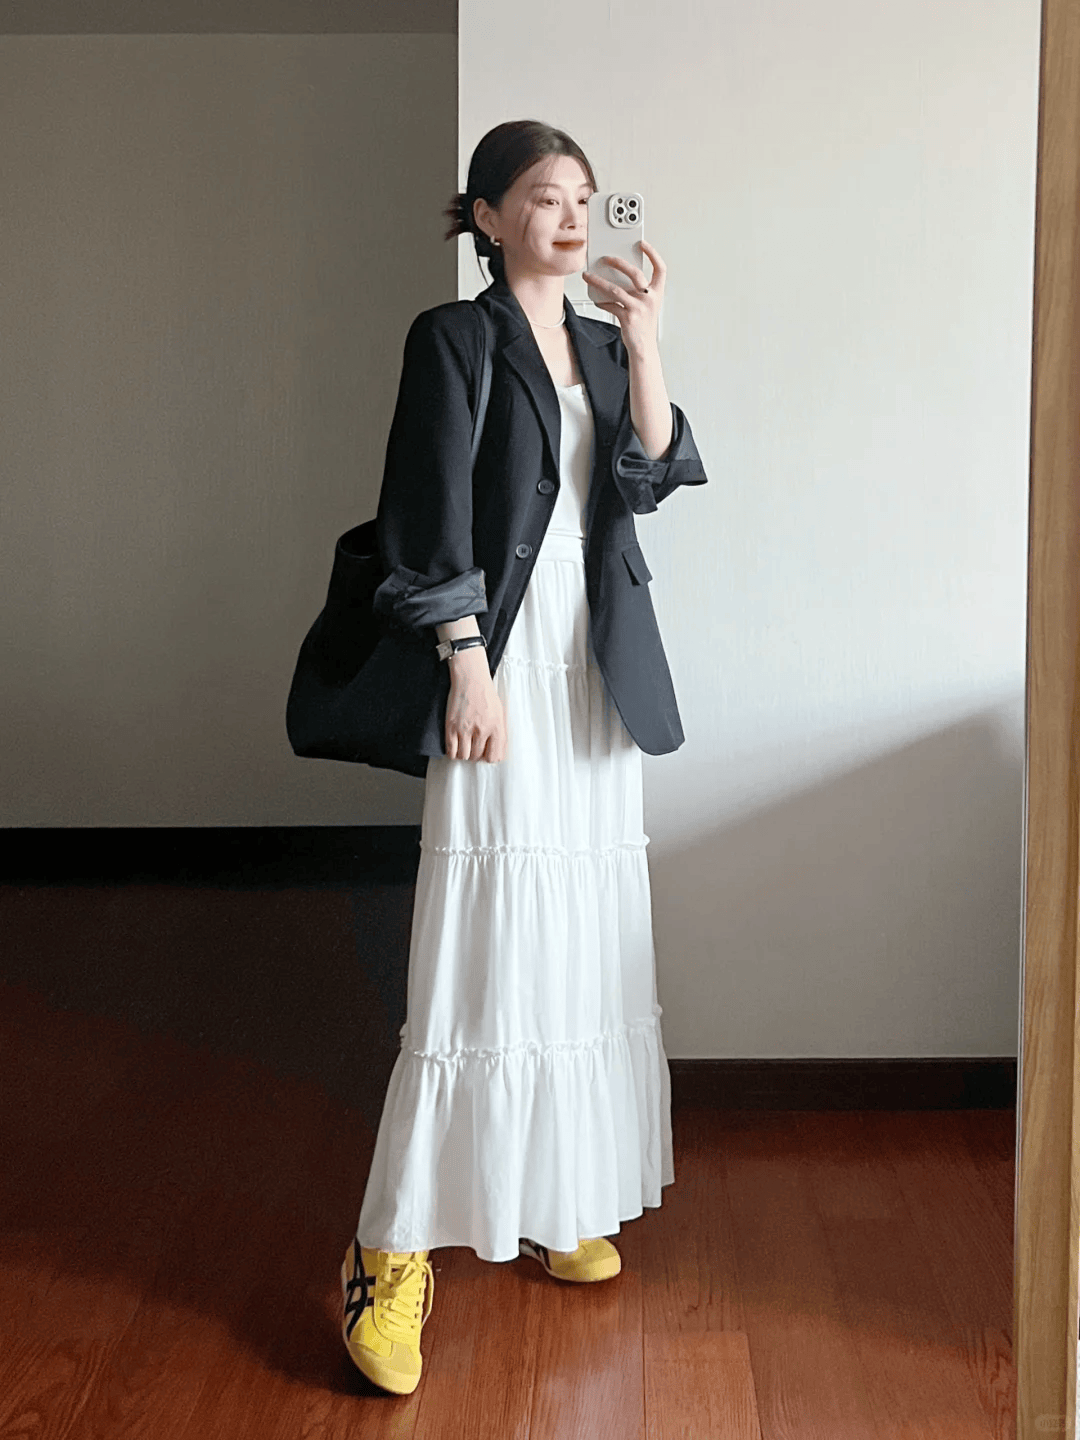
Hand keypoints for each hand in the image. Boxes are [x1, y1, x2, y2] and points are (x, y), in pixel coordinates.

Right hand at [445, 648, 506, 761]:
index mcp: (497, 727)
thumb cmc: (486, 694)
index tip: (486, 754)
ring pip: (464, 756)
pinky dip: (453, 753)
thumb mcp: (500, 713)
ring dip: (464, 754)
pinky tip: (455, 746)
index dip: (489, 758)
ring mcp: (465, 729)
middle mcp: (482, 730)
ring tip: (464, 746)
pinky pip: (451, 751)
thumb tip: (497, 752)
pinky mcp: (451, 727)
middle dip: (475, 755)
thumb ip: (499, 733)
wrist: (470, 678)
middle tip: (473, 747)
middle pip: (478, 757)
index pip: (495, 756)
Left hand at [581, 238, 664, 354]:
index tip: (642, 244)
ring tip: (588, 276)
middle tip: (606, 258)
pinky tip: (595, 298)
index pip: (660, 269)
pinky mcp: (627, 318)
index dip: (653, 254)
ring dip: (599, 281)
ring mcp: (639, 308)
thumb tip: (616, 276)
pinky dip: (600, 301)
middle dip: (618, 262)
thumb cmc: (644, 325)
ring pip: (615, 289)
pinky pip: (610, 305)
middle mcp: (650, 298)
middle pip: (634, 273)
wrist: (644, 348)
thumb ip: (637, 290)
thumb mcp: (647, 305)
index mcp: (657, 293)